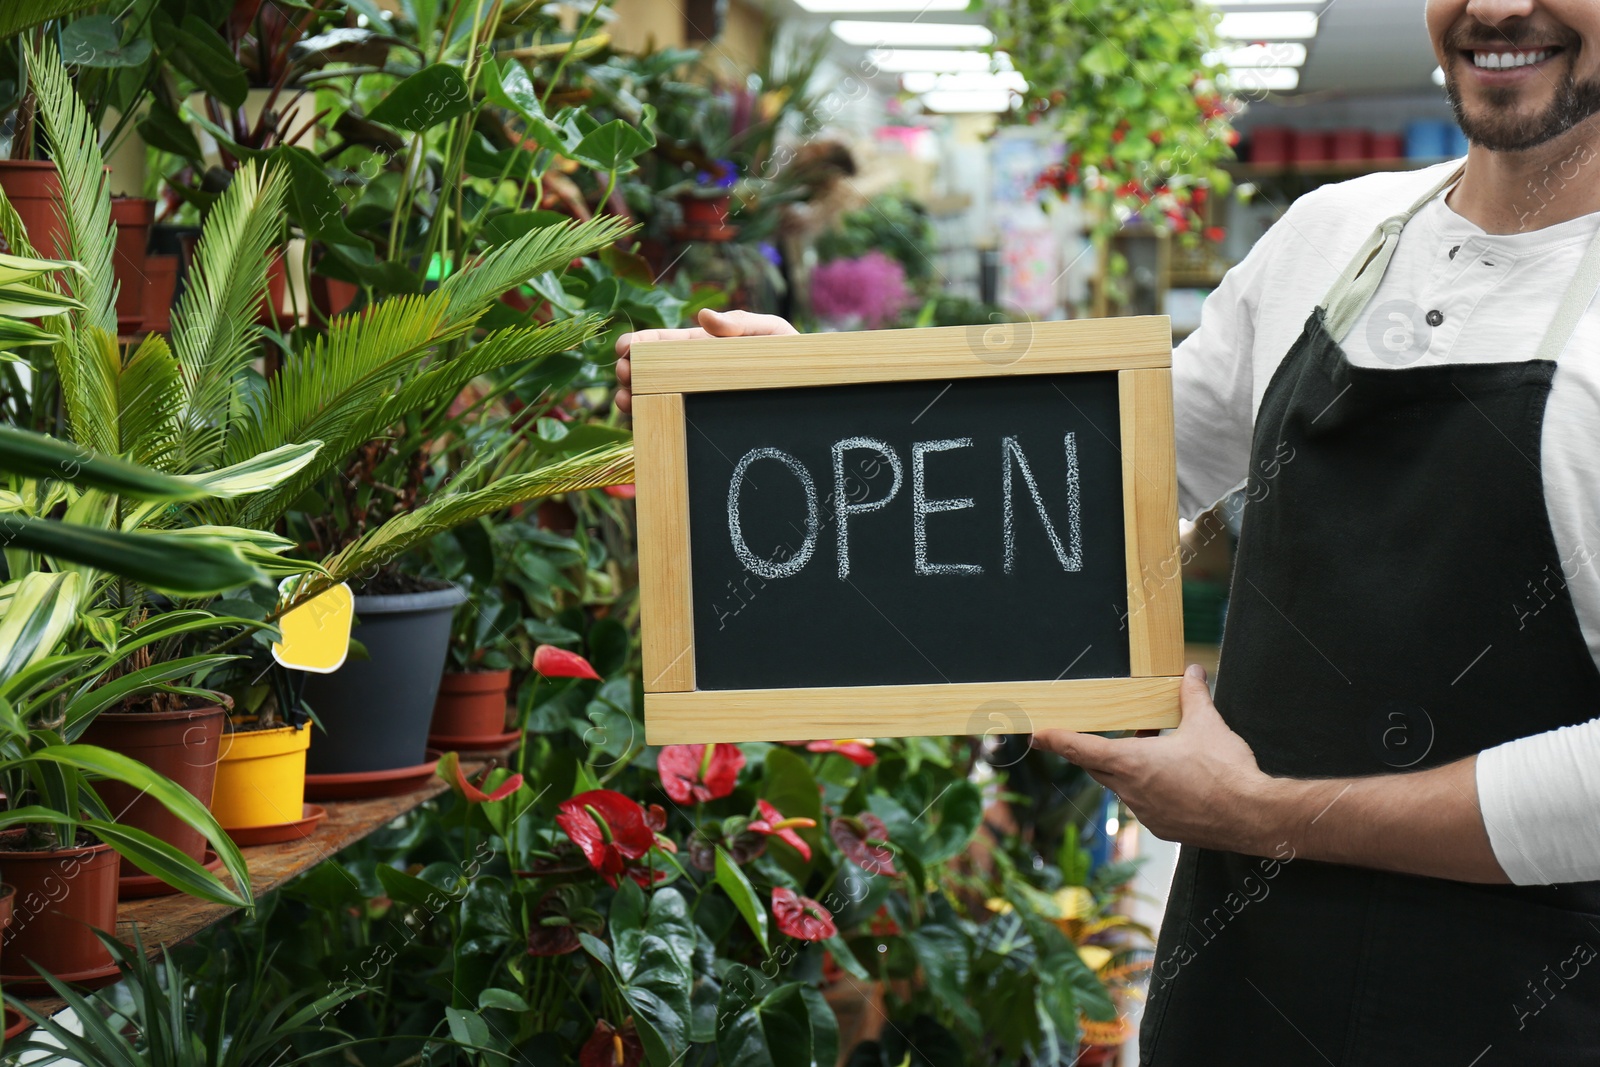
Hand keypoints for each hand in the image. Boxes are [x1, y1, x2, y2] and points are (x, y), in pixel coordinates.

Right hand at [614, 308, 796, 413]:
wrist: (810, 389)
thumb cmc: (790, 357)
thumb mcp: (771, 333)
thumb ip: (742, 323)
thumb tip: (704, 316)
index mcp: (701, 347)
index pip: (662, 344)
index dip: (639, 345)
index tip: (623, 348)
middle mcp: (691, 372)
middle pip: (649, 371)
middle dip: (629, 370)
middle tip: (623, 373)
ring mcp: (693, 396)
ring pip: (653, 396)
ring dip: (633, 396)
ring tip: (625, 399)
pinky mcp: (702, 420)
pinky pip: (672, 420)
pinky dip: (650, 420)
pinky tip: (639, 420)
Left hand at [1030, 664, 1274, 853]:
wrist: (1253, 817)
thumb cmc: (1226, 772)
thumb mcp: (1207, 725)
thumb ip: (1192, 696)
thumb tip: (1192, 672)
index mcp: (1133, 763)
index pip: (1082, 749)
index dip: (1056, 740)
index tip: (1037, 735)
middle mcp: (1131, 791)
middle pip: (1100, 767)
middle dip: (1099, 751)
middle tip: (1101, 734)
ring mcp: (1146, 814)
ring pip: (1123, 786)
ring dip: (1130, 769)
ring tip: (1156, 751)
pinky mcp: (1162, 828)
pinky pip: (1144, 804)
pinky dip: (1149, 789)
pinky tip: (1173, 780)